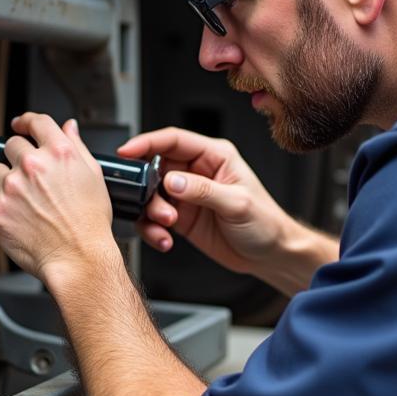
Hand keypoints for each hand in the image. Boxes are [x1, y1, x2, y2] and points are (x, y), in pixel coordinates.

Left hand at [0, 113, 115, 284]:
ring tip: (23, 202)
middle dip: (18, 159)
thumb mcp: (94, 177)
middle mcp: (32, 166)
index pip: (36, 122)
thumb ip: (77, 146)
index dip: (26, 122)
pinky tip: (7, 212)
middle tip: (30, 180)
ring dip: (3, 182)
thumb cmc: (89, 225)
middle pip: (11, 146)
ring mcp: (11, 187)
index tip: (20, 126)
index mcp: (59, 153)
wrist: (78, 258)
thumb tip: (68, 128)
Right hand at [117, 127, 297, 280]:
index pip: (174, 140)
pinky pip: (154, 219)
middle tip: (154, 206)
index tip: (126, 152)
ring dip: (151, 212)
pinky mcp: (181, 218)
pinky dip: (153, 230)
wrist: (270, 255)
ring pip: (151, 195)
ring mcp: (187, 195)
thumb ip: (203, 191)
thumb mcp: (237, 204)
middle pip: (156, 167)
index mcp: (214, 156)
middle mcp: (197, 172)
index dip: (148, 142)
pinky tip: (164, 240)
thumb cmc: (265, 223)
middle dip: (148, 188)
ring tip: (166, 226)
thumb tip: (171, 181)